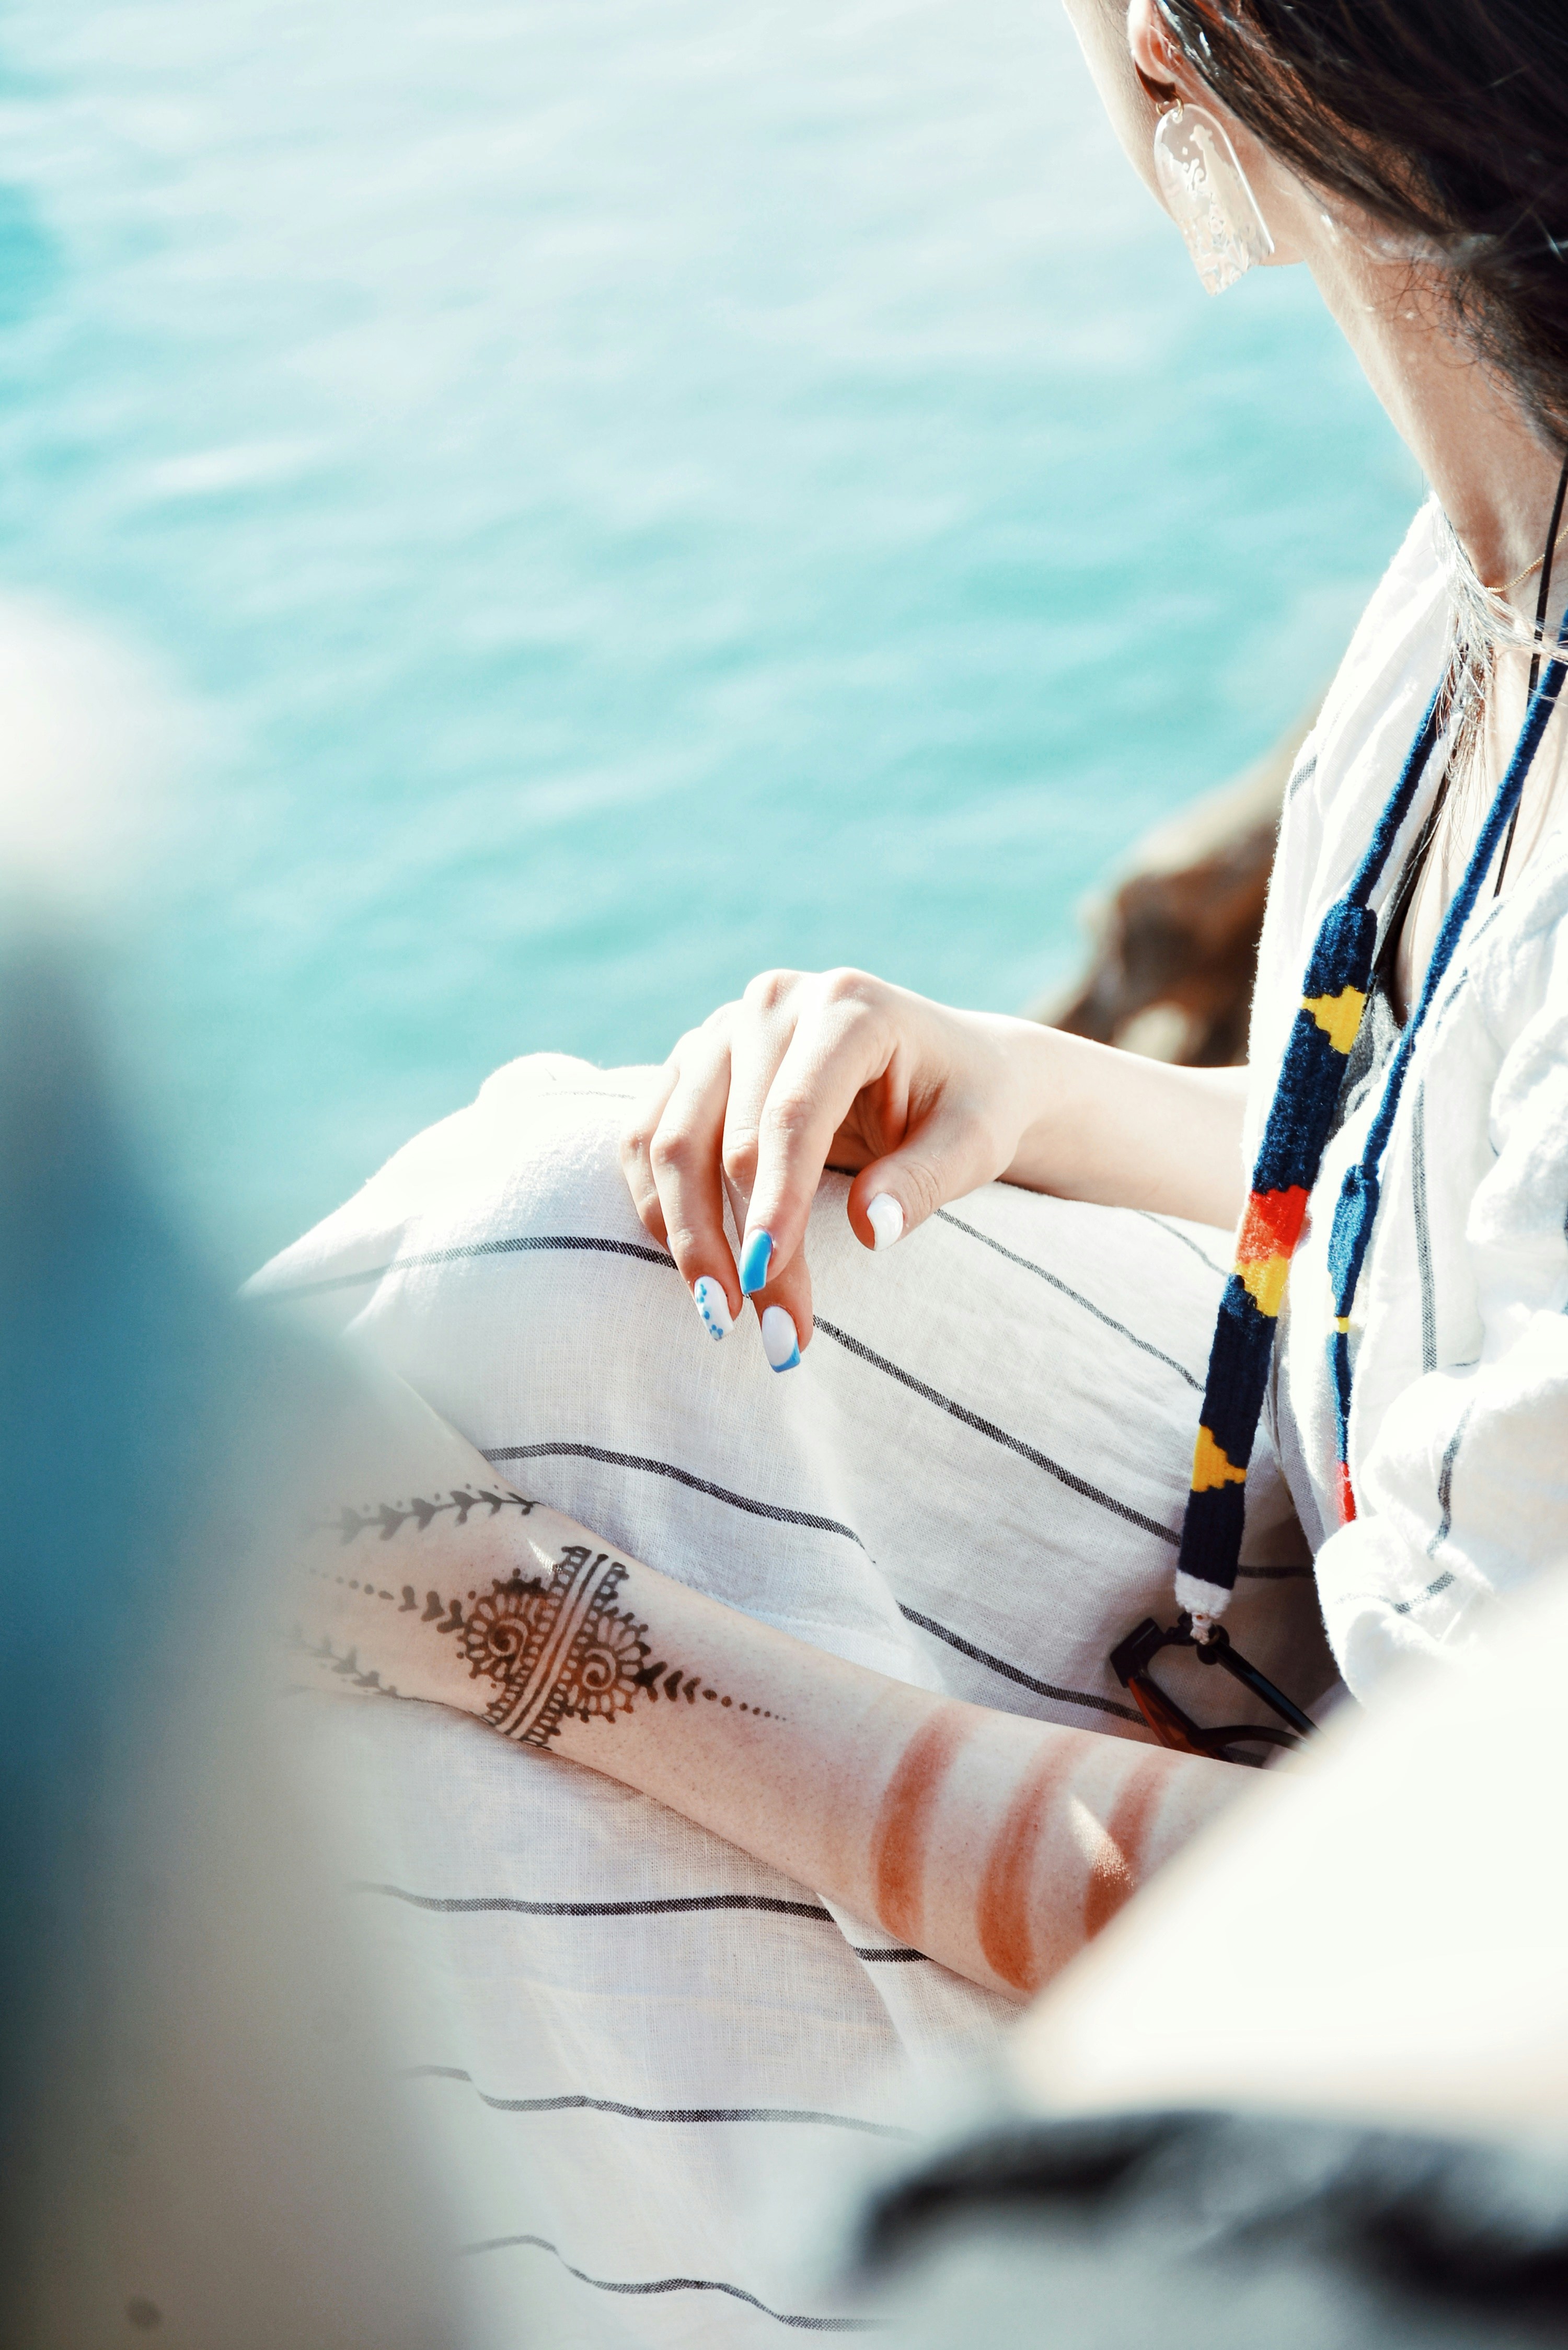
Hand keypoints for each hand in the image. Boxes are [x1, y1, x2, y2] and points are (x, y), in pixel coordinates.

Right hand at [619, 968, 1051, 1360]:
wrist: (951, 1066)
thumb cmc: (967, 1105)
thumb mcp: (974, 1143)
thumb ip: (925, 1181)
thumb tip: (870, 1232)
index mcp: (847, 1007)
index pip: (793, 1113)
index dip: (777, 1201)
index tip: (768, 1278)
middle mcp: (772, 1005)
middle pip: (723, 1136)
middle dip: (738, 1244)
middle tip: (773, 1334)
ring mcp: (722, 1029)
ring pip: (667, 1140)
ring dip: (686, 1238)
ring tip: (720, 1317)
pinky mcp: (692, 1063)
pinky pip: (645, 1138)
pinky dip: (659, 1209)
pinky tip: (695, 1268)